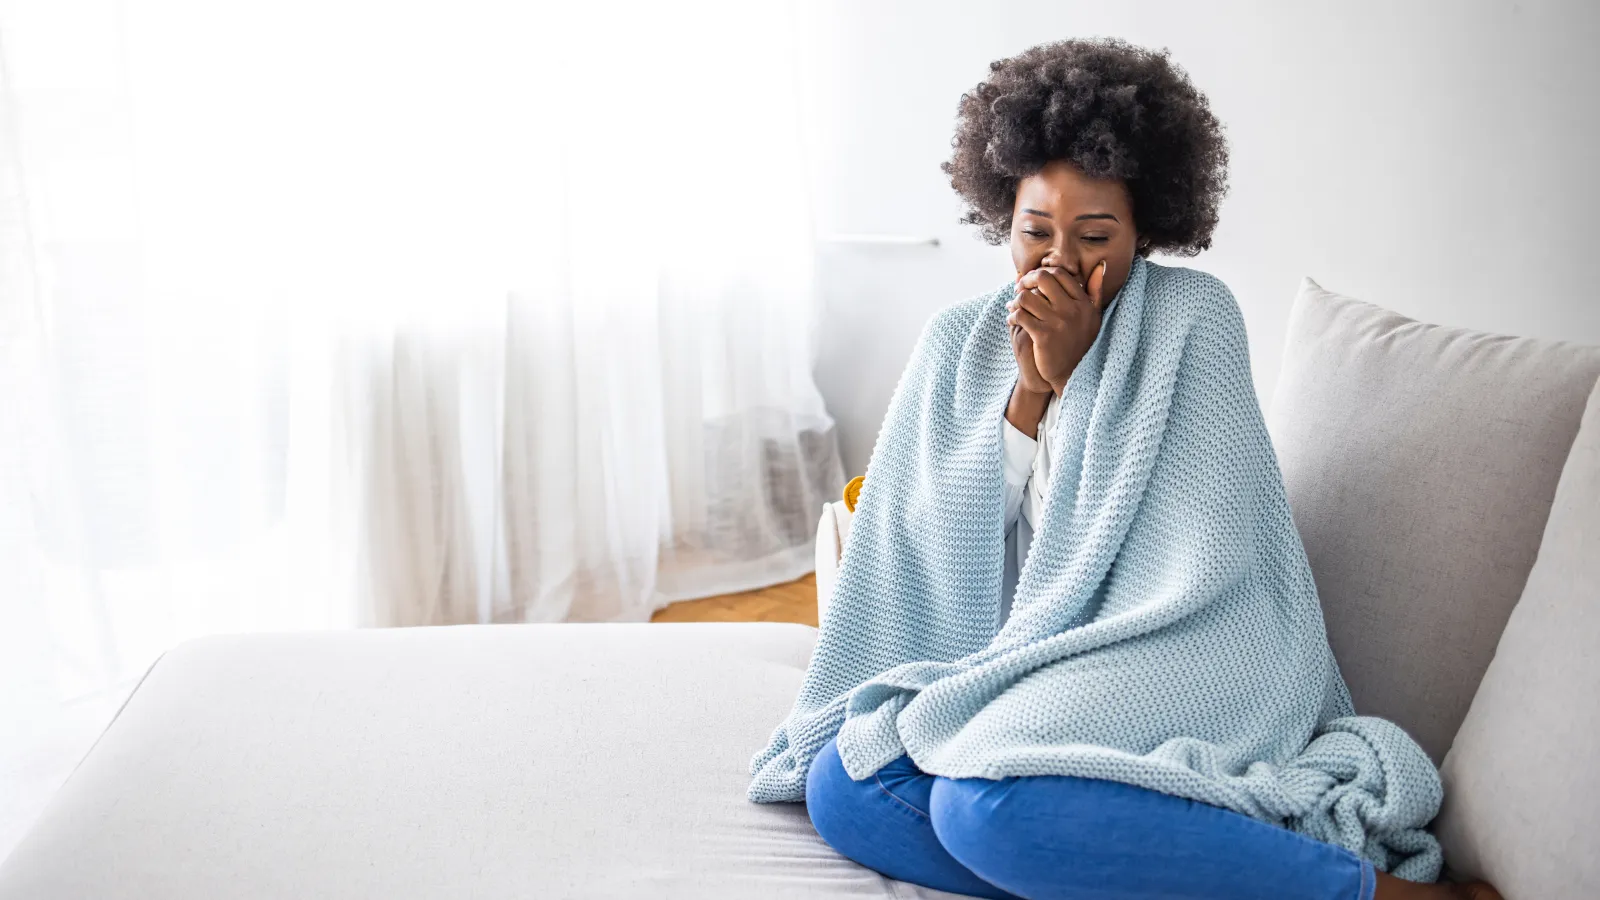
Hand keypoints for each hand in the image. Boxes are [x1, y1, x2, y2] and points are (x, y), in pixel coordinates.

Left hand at [1008, 260, 1108, 395]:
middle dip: (1026, 281)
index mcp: (1083, 302)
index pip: (1059, 274)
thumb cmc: (1082, 342)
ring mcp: (1058, 323)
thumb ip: (1095, 290)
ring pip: (1027, 297)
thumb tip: (1100, 265)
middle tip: (1019, 289)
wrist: (1073, 374)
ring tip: (1014, 307)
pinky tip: (1012, 321)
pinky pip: (1020, 315)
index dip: (1042, 274)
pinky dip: (1012, 316)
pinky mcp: (1044, 336)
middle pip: (1042, 279)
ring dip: (1016, 300)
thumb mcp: (1094, 316)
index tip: (1033, 281)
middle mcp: (1072, 310)